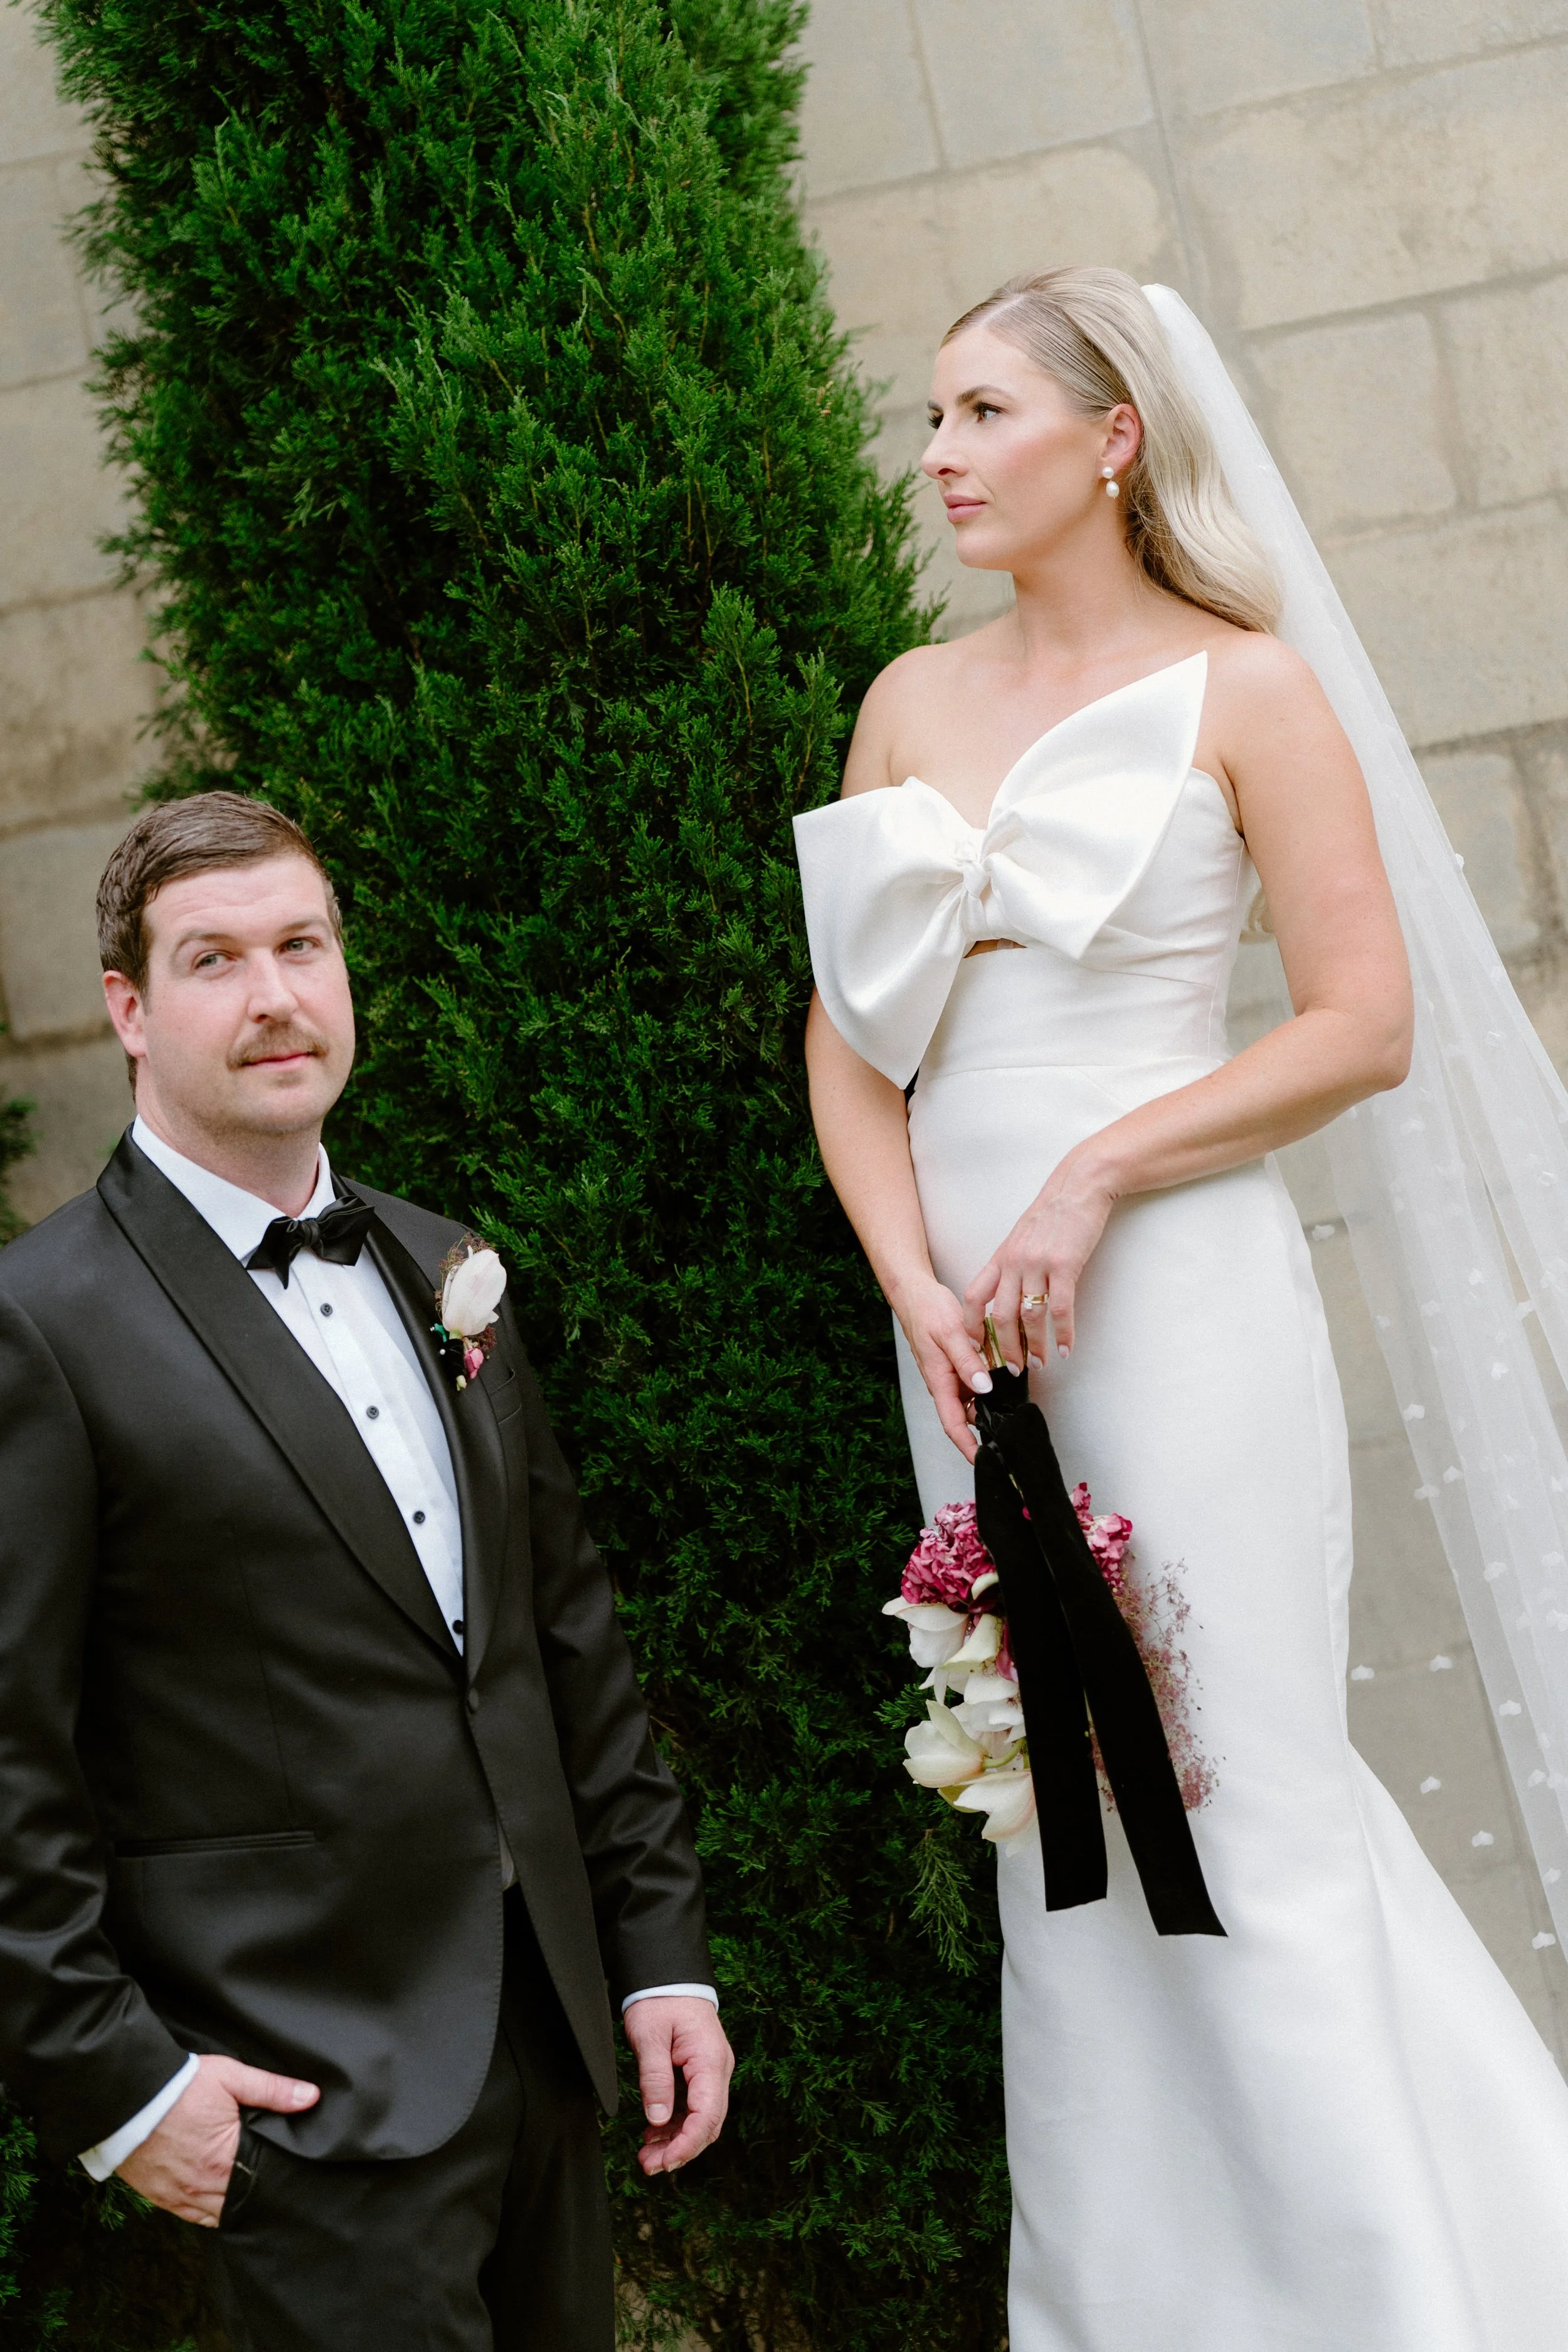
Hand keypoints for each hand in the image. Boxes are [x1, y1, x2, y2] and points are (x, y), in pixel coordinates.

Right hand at [117, 2053, 319, 2225]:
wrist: (127, 2095)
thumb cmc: (180, 2085)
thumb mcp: (231, 2077)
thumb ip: (273, 2090)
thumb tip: (311, 2097)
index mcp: (224, 2160)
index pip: (261, 2180)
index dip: (275, 2176)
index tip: (287, 2174)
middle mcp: (202, 2185)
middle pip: (239, 2201)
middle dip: (255, 2193)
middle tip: (271, 2186)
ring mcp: (178, 2194)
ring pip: (215, 2214)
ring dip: (231, 2205)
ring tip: (247, 2193)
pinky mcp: (158, 2196)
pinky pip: (190, 2216)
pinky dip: (206, 2212)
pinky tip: (218, 2202)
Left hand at [622, 1997, 732, 2176]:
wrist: (670, 1976)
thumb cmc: (660, 2000)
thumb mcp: (650, 2036)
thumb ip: (654, 2078)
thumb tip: (657, 2120)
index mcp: (709, 2060)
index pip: (706, 2116)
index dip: (686, 2145)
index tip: (663, 2163)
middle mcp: (717, 2070)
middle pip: (707, 2123)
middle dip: (680, 2150)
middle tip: (648, 2165)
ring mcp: (712, 2072)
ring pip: (701, 2119)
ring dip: (677, 2141)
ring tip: (647, 2156)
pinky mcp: (701, 2073)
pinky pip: (694, 2107)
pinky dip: (676, 2125)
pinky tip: (654, 2133)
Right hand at [896, 1273, 995, 1463]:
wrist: (915, 1294)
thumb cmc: (927, 1312)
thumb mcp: (950, 1333)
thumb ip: (968, 1361)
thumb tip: (984, 1388)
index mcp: (940, 1382)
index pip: (953, 1424)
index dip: (967, 1446)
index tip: (982, 1461)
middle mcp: (945, 1384)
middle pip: (966, 1416)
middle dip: (986, 1427)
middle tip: (1012, 1432)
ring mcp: (951, 1376)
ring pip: (973, 1398)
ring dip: (991, 1402)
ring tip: (1014, 1403)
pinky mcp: (957, 1366)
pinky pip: (975, 1381)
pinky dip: (989, 1382)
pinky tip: (1004, 1374)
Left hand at [964, 1154, 1116, 1371]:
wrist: (1078, 1186)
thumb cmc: (1052, 1213)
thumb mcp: (1021, 1238)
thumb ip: (1012, 1265)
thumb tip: (1008, 1295)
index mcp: (1001, 1257)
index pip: (974, 1296)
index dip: (970, 1325)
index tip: (974, 1348)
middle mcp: (1014, 1262)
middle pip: (1000, 1315)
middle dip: (1004, 1347)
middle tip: (1011, 1369)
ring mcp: (1038, 1264)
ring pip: (1029, 1316)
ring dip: (1034, 1346)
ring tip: (1040, 1363)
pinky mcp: (1065, 1264)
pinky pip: (1061, 1308)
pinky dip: (1064, 1333)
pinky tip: (1067, 1348)